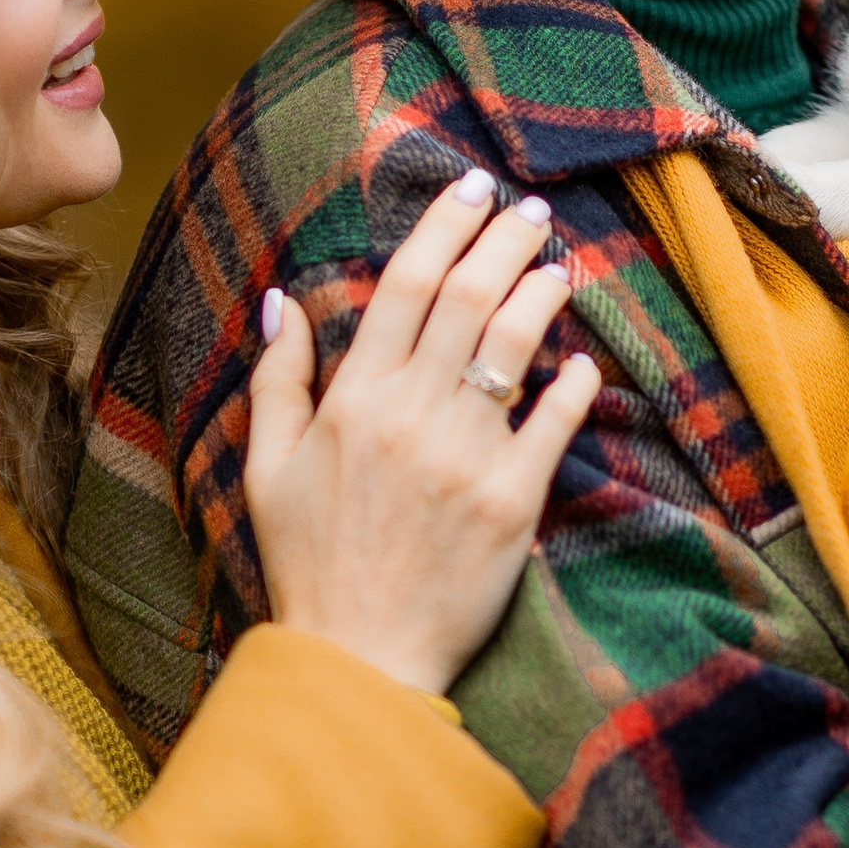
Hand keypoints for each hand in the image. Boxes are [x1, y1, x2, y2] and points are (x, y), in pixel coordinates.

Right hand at [244, 173, 602, 694]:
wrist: (357, 658)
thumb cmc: (307, 564)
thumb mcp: (266, 468)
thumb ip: (279, 380)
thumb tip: (282, 299)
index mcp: (353, 400)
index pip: (407, 284)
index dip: (445, 226)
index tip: (473, 189)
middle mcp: (412, 415)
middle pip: (470, 298)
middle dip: (506, 240)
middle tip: (532, 209)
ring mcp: (466, 457)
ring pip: (515, 345)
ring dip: (541, 293)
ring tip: (558, 266)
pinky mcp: (513, 503)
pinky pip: (553, 424)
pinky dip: (573, 384)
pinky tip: (582, 361)